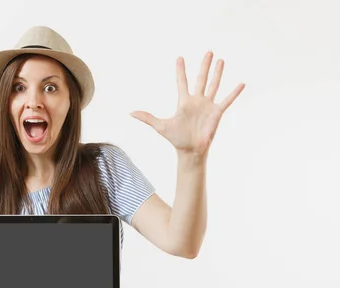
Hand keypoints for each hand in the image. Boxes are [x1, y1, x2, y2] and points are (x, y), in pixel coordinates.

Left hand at [130, 52, 244, 156]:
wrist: (190, 150)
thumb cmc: (176, 138)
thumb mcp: (160, 126)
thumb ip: (147, 117)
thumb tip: (130, 112)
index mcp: (184, 102)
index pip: (181, 82)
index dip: (180, 70)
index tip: (179, 58)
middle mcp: (197, 101)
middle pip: (201, 79)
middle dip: (204, 66)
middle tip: (209, 52)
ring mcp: (208, 106)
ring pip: (214, 86)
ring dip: (217, 74)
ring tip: (221, 60)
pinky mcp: (217, 113)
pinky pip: (226, 101)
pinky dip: (233, 93)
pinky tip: (241, 84)